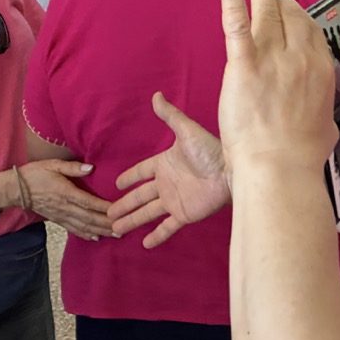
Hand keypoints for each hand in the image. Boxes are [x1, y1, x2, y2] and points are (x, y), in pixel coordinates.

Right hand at [0, 160, 114, 241]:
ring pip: (83, 226)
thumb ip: (72, 167)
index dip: (104, 208)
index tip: (119, 211)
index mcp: (65, 192)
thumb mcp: (52, 164)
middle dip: (107, 224)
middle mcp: (64, 207)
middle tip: (124, 227)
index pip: (88, 202)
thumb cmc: (35, 173)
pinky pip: (73, 229)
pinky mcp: (57, 220)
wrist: (15, 189)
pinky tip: (96, 238)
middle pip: (89, 218)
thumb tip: (90, 168)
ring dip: (100, 231)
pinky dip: (86, 234)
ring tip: (116, 234)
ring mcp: (60, 216)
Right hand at [109, 92, 229, 248]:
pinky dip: (157, 236)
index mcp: (164, 164)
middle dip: (124, 204)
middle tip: (107, 213)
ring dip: (132, 220)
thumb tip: (156, 95)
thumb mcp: (187, 131)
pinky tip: (145, 244)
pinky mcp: (185, 214)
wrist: (231, 172)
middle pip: (139, 196)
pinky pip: (167, 227)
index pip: (141, 172)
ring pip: (147, 213)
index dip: (129, 178)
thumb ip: (170, 116)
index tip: (116, 184)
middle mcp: (167, 184)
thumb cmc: (211, 149)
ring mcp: (175, 200)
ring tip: (115, 228)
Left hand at [218, 0, 337, 177]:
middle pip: (292, 17)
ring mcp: (273, 59)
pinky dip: (233, 2)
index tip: (292, 11)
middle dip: (281, 1)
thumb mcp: (326, 130)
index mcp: (321, 71)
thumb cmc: (303, 156)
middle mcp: (301, 58)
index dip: (300, 18)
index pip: (311, 32)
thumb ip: (324, 117)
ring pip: (268, 14)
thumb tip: (326, 122)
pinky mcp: (245, 66)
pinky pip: (238, 26)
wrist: (280, 167)